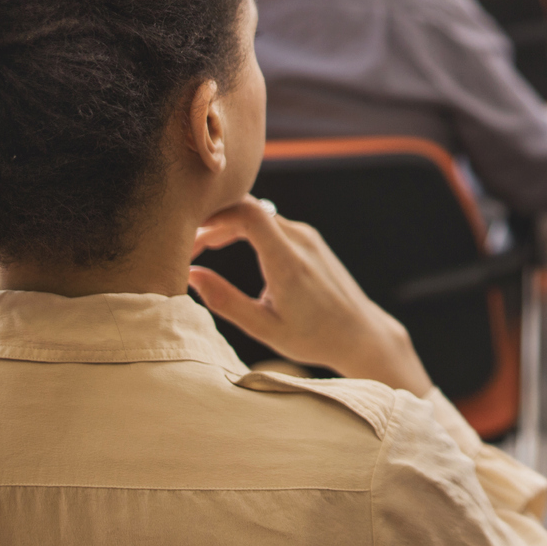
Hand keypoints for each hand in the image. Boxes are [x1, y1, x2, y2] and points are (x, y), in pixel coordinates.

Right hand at [190, 197, 432, 393]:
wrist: (360, 333)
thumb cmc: (313, 337)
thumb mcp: (264, 328)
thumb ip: (226, 301)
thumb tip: (191, 275)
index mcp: (288, 262)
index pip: (249, 213)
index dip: (214, 216)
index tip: (189, 238)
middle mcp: (301, 241)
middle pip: (248, 208)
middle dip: (212, 221)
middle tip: (186, 247)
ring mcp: (307, 237)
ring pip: (258, 213)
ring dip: (226, 224)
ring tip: (200, 247)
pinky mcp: (309, 239)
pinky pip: (270, 221)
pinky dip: (243, 228)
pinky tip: (225, 244)